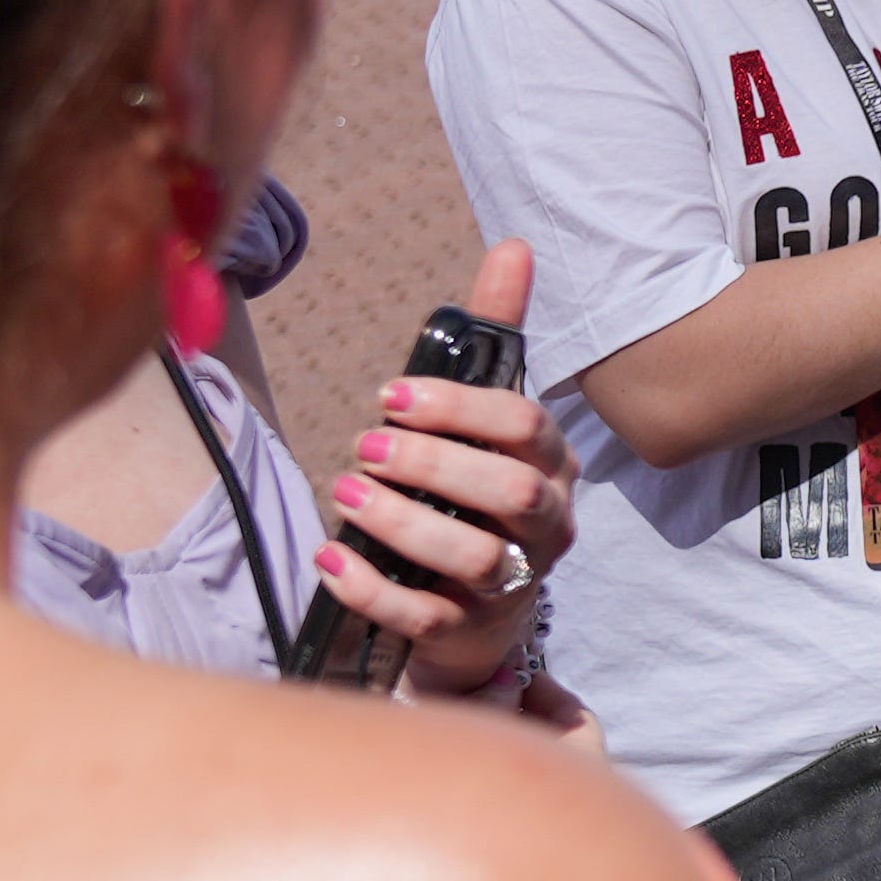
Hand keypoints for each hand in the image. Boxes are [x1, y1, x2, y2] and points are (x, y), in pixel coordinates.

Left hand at [334, 241, 588, 697]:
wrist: (479, 613)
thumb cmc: (477, 497)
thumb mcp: (488, 420)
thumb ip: (497, 337)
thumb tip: (514, 246)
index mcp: (552, 467)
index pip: (527, 428)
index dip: (460, 408)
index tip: (391, 394)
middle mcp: (545, 528)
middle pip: (512, 495)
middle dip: (435, 463)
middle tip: (363, 444)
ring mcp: (512, 586)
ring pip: (475, 560)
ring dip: (403, 524)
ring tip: (343, 494)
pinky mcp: (469, 634)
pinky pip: (427, 619)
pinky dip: (373, 590)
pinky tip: (328, 558)